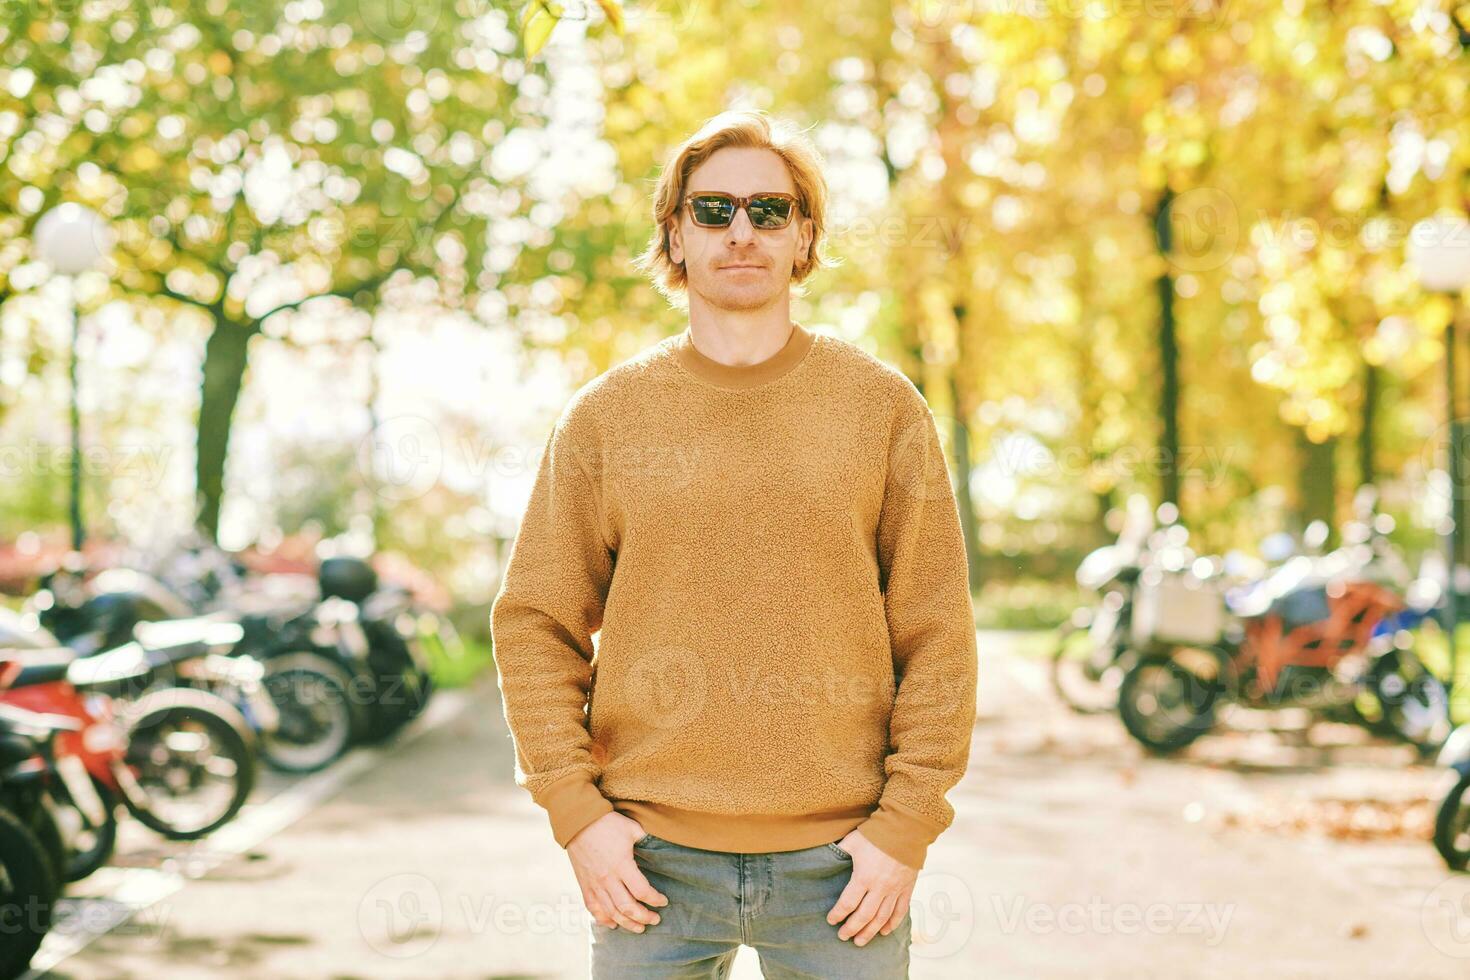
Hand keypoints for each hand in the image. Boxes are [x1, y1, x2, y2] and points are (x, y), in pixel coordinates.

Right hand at [566, 812, 668, 932]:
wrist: (578, 822)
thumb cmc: (607, 823)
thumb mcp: (632, 828)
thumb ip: (646, 840)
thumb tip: (659, 847)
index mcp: (622, 864)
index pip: (642, 891)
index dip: (655, 899)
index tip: (663, 901)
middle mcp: (608, 878)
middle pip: (627, 907)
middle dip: (644, 917)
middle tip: (655, 919)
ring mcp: (594, 884)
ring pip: (611, 913)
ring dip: (627, 924)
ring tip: (639, 928)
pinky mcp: (584, 885)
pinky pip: (593, 908)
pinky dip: (603, 919)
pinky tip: (613, 924)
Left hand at [825, 830, 916, 946]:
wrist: (905, 828)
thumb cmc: (876, 833)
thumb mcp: (852, 841)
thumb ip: (839, 851)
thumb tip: (825, 856)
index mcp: (863, 877)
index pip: (848, 903)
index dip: (838, 914)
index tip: (831, 921)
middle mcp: (880, 887)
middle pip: (864, 916)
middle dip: (852, 929)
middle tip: (844, 937)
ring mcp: (895, 889)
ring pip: (882, 918)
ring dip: (870, 931)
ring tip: (860, 941)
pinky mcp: (907, 888)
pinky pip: (900, 911)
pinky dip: (892, 923)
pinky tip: (884, 932)